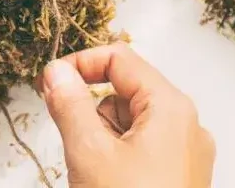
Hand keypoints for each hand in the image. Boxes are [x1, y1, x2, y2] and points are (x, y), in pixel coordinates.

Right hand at [41, 44, 214, 187]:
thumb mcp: (89, 152)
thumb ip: (69, 103)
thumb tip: (56, 71)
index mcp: (171, 107)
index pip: (119, 58)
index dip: (79, 64)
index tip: (49, 82)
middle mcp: (185, 125)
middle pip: (125, 90)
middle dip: (90, 107)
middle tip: (68, 134)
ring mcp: (185, 153)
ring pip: (131, 121)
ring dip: (102, 134)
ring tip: (91, 170)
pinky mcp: (179, 176)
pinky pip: (141, 147)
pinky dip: (116, 154)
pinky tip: (104, 181)